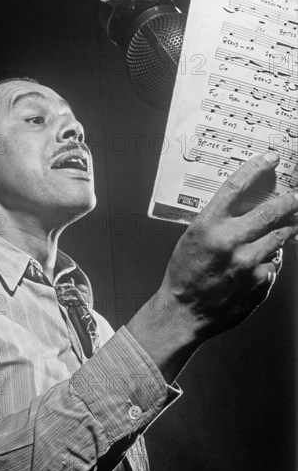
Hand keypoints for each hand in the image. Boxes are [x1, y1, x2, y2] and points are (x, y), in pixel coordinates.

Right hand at [159, 152, 297, 340]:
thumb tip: (249, 206)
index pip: (236, 186)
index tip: (270, 159)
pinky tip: (261, 263)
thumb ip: (220, 221)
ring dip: (289, 227)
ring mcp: (247, 263)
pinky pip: (274, 263)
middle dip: (290, 200)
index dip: (257, 167)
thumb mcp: (193, 238)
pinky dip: (271, 260)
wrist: (184, 311)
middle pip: (271, 210)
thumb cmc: (185, 274)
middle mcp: (229, 241)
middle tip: (296, 197)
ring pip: (280, 235)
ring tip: (291, 224)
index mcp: (208, 226)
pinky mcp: (259, 282)